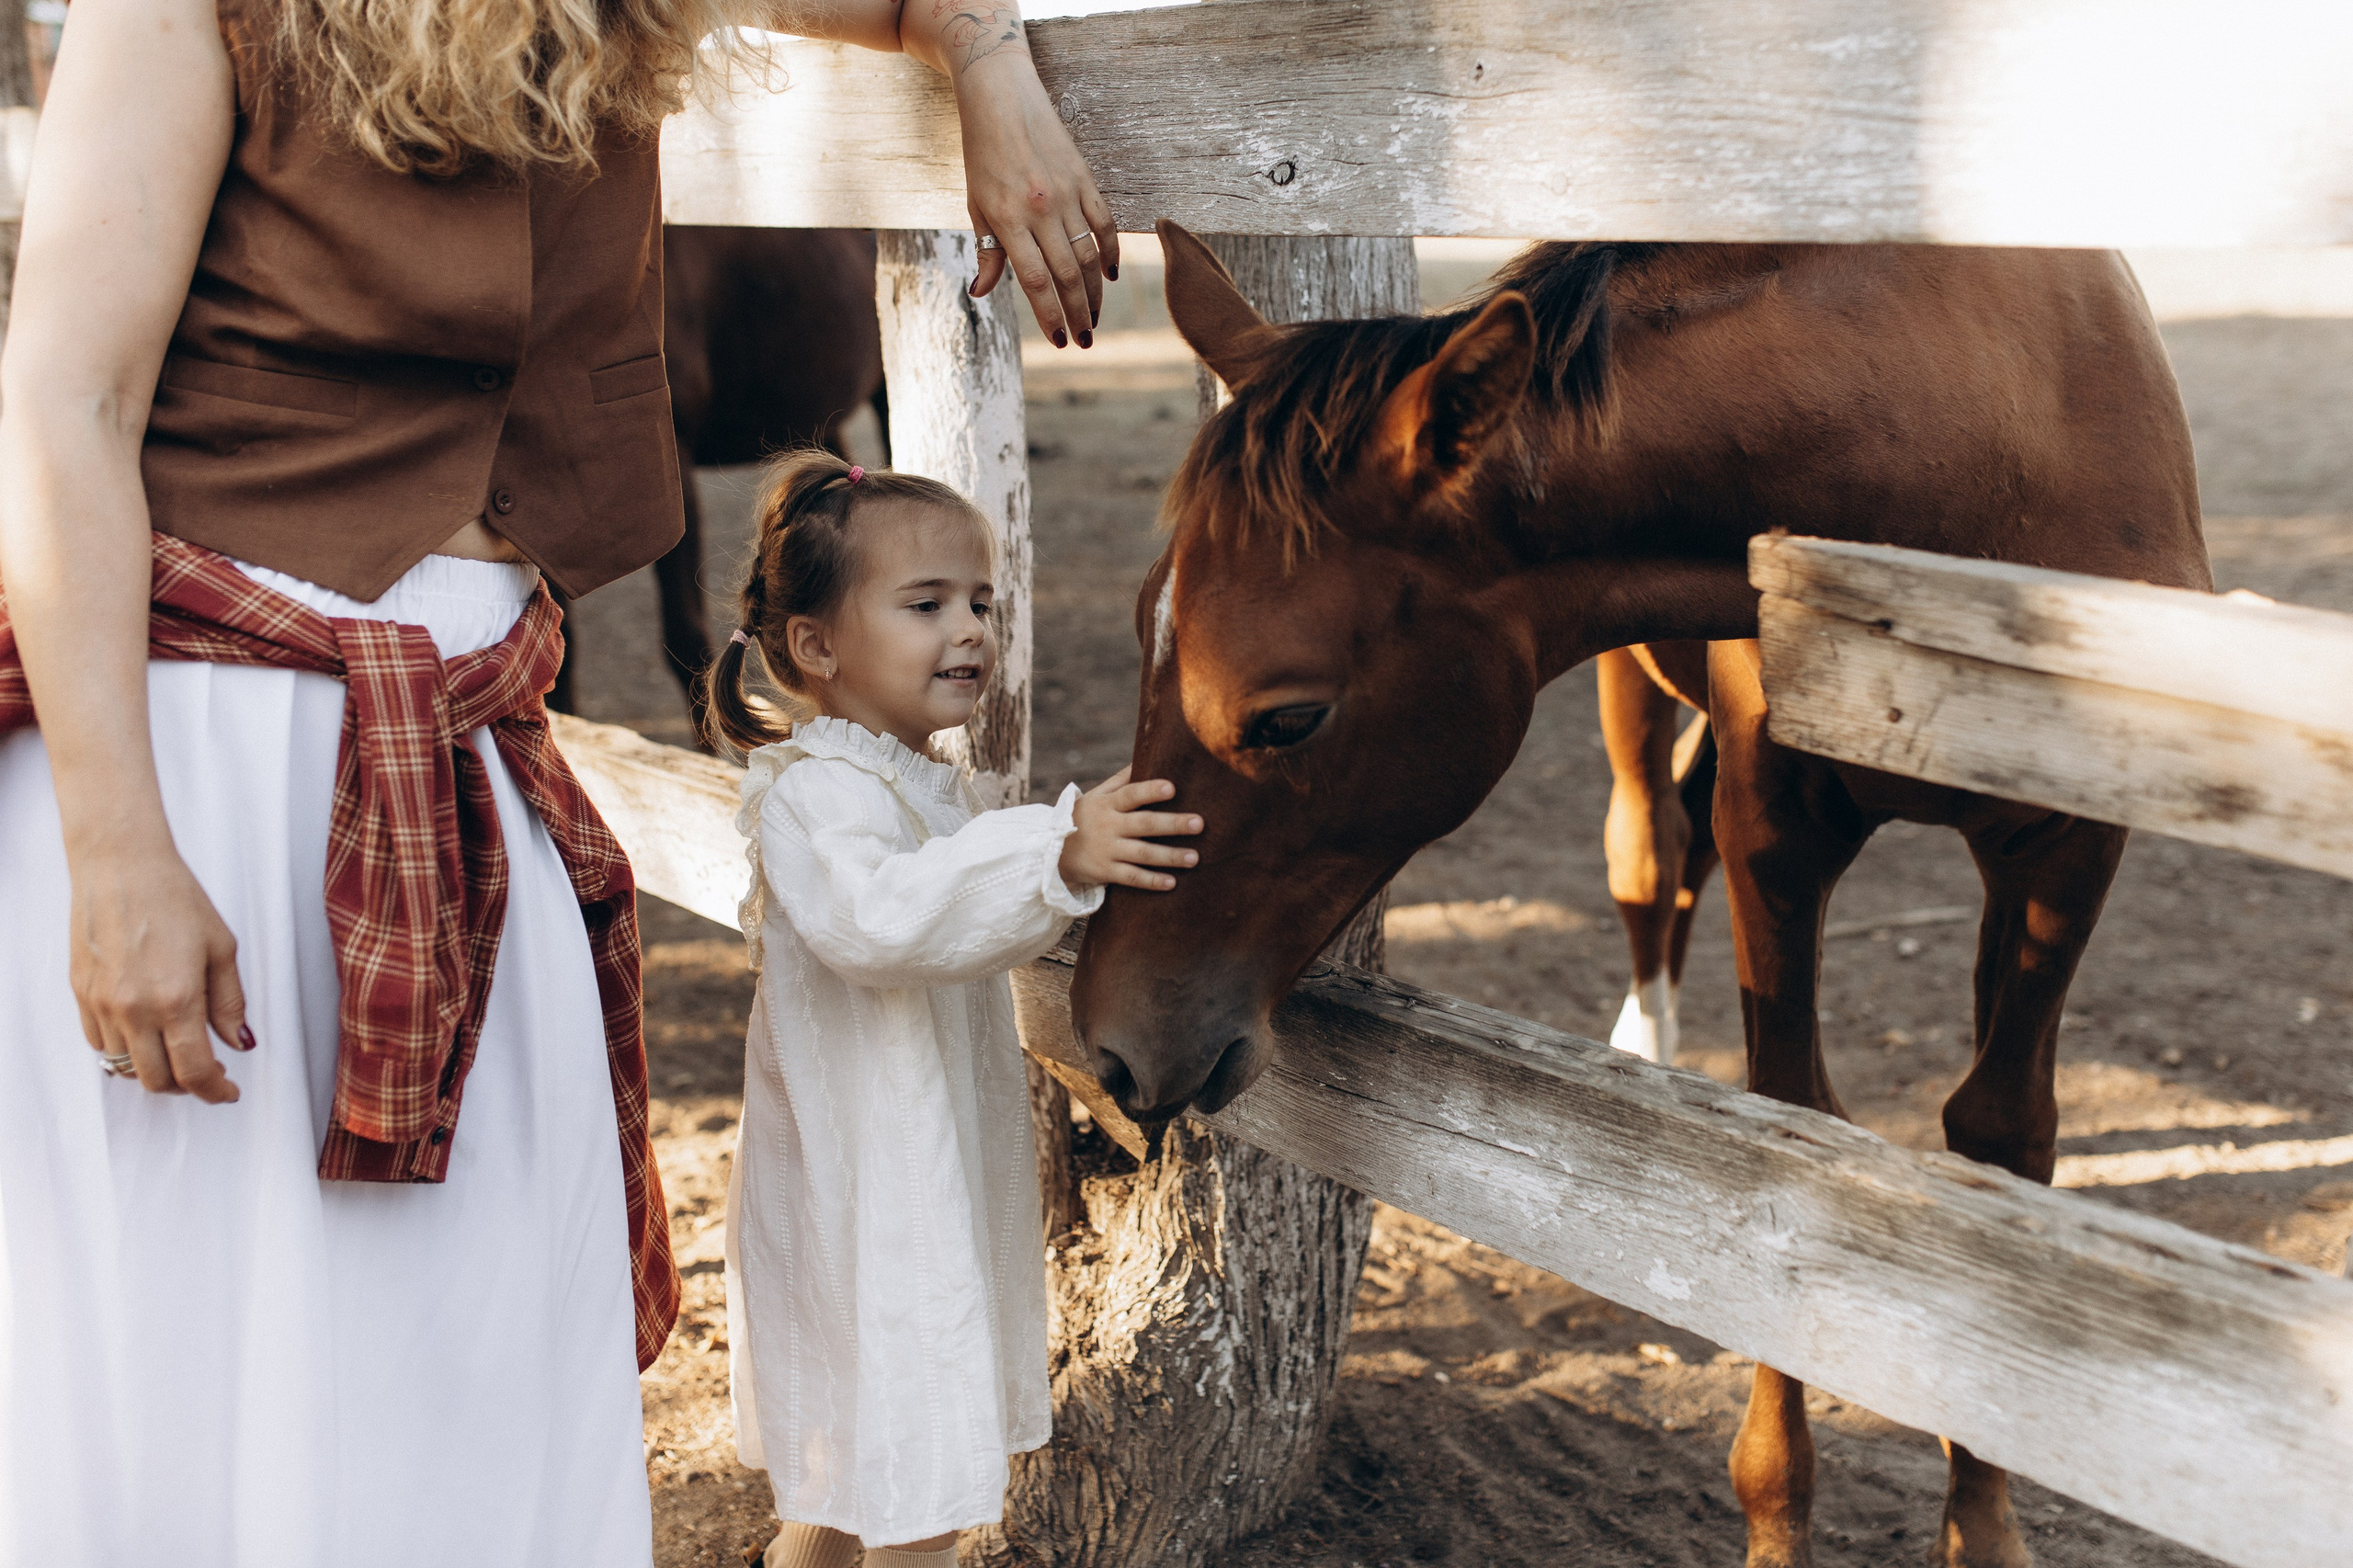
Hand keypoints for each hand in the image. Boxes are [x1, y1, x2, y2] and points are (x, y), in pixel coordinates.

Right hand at [69, 845, 249, 1101]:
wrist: (121, 866)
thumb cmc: (177, 899)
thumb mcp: (221, 948)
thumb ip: (229, 1002)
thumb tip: (239, 1044)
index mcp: (176, 1000)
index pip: (194, 1071)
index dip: (215, 1091)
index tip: (228, 1092)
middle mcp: (133, 1009)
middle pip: (156, 1080)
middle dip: (186, 1087)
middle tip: (208, 1074)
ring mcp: (101, 1004)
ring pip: (123, 1067)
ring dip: (154, 1070)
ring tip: (177, 1051)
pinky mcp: (80, 993)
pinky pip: (99, 1043)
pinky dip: (124, 1051)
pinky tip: (145, 1033)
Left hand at [948, 31, 1118, 346]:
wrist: (1001, 98)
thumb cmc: (983, 156)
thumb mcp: (976, 205)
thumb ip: (987, 251)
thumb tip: (981, 292)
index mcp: (1009, 218)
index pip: (1035, 280)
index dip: (1049, 315)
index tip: (1058, 340)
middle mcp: (1040, 209)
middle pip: (1066, 274)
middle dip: (1078, 313)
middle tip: (1084, 341)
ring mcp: (1066, 193)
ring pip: (1089, 255)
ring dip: (1095, 292)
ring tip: (1095, 318)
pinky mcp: (1084, 178)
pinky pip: (1103, 223)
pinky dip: (1110, 252)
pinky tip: (1111, 276)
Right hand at [1059, 766, 1201, 891]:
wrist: (1050, 850)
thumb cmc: (1082, 817)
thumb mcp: (1096, 796)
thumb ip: (1120, 780)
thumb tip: (1145, 756)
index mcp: (1108, 804)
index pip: (1131, 795)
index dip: (1150, 791)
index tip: (1172, 787)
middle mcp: (1108, 827)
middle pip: (1144, 824)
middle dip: (1172, 824)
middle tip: (1199, 823)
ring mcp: (1107, 851)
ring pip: (1142, 854)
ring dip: (1169, 856)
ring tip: (1194, 857)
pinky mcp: (1106, 872)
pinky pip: (1131, 878)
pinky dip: (1151, 881)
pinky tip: (1172, 883)